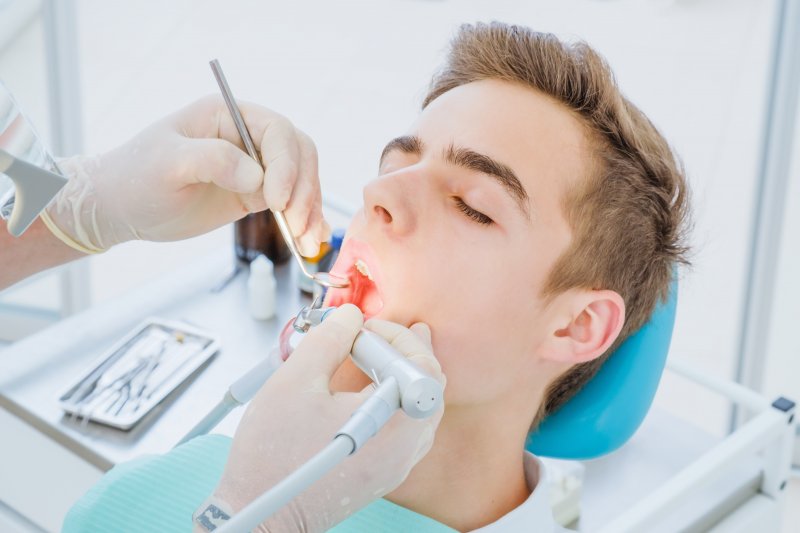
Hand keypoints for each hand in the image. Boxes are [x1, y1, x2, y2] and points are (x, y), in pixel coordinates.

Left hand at [42, 96, 327, 253]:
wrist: (122, 207)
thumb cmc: (136, 178)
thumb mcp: (168, 163)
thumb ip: (213, 160)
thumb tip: (257, 176)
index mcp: (227, 115)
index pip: (277, 131)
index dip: (285, 164)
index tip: (276, 200)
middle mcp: (247, 137)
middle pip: (299, 155)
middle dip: (304, 190)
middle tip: (296, 224)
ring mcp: (254, 166)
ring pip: (301, 181)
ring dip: (310, 210)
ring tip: (307, 242)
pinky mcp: (255, 193)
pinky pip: (291, 202)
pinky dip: (304, 220)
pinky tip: (308, 240)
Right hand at [212, 305, 444, 532]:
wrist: (262, 514)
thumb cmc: (274, 458)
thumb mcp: (295, 381)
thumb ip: (329, 340)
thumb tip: (350, 317)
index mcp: (393, 423)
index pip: (422, 365)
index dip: (395, 336)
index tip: (363, 329)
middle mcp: (405, 449)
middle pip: (428, 386)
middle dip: (402, 351)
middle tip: (373, 334)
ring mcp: (397, 466)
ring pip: (418, 408)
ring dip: (397, 375)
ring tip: (370, 354)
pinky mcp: (384, 474)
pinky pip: (404, 429)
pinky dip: (390, 401)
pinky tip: (364, 388)